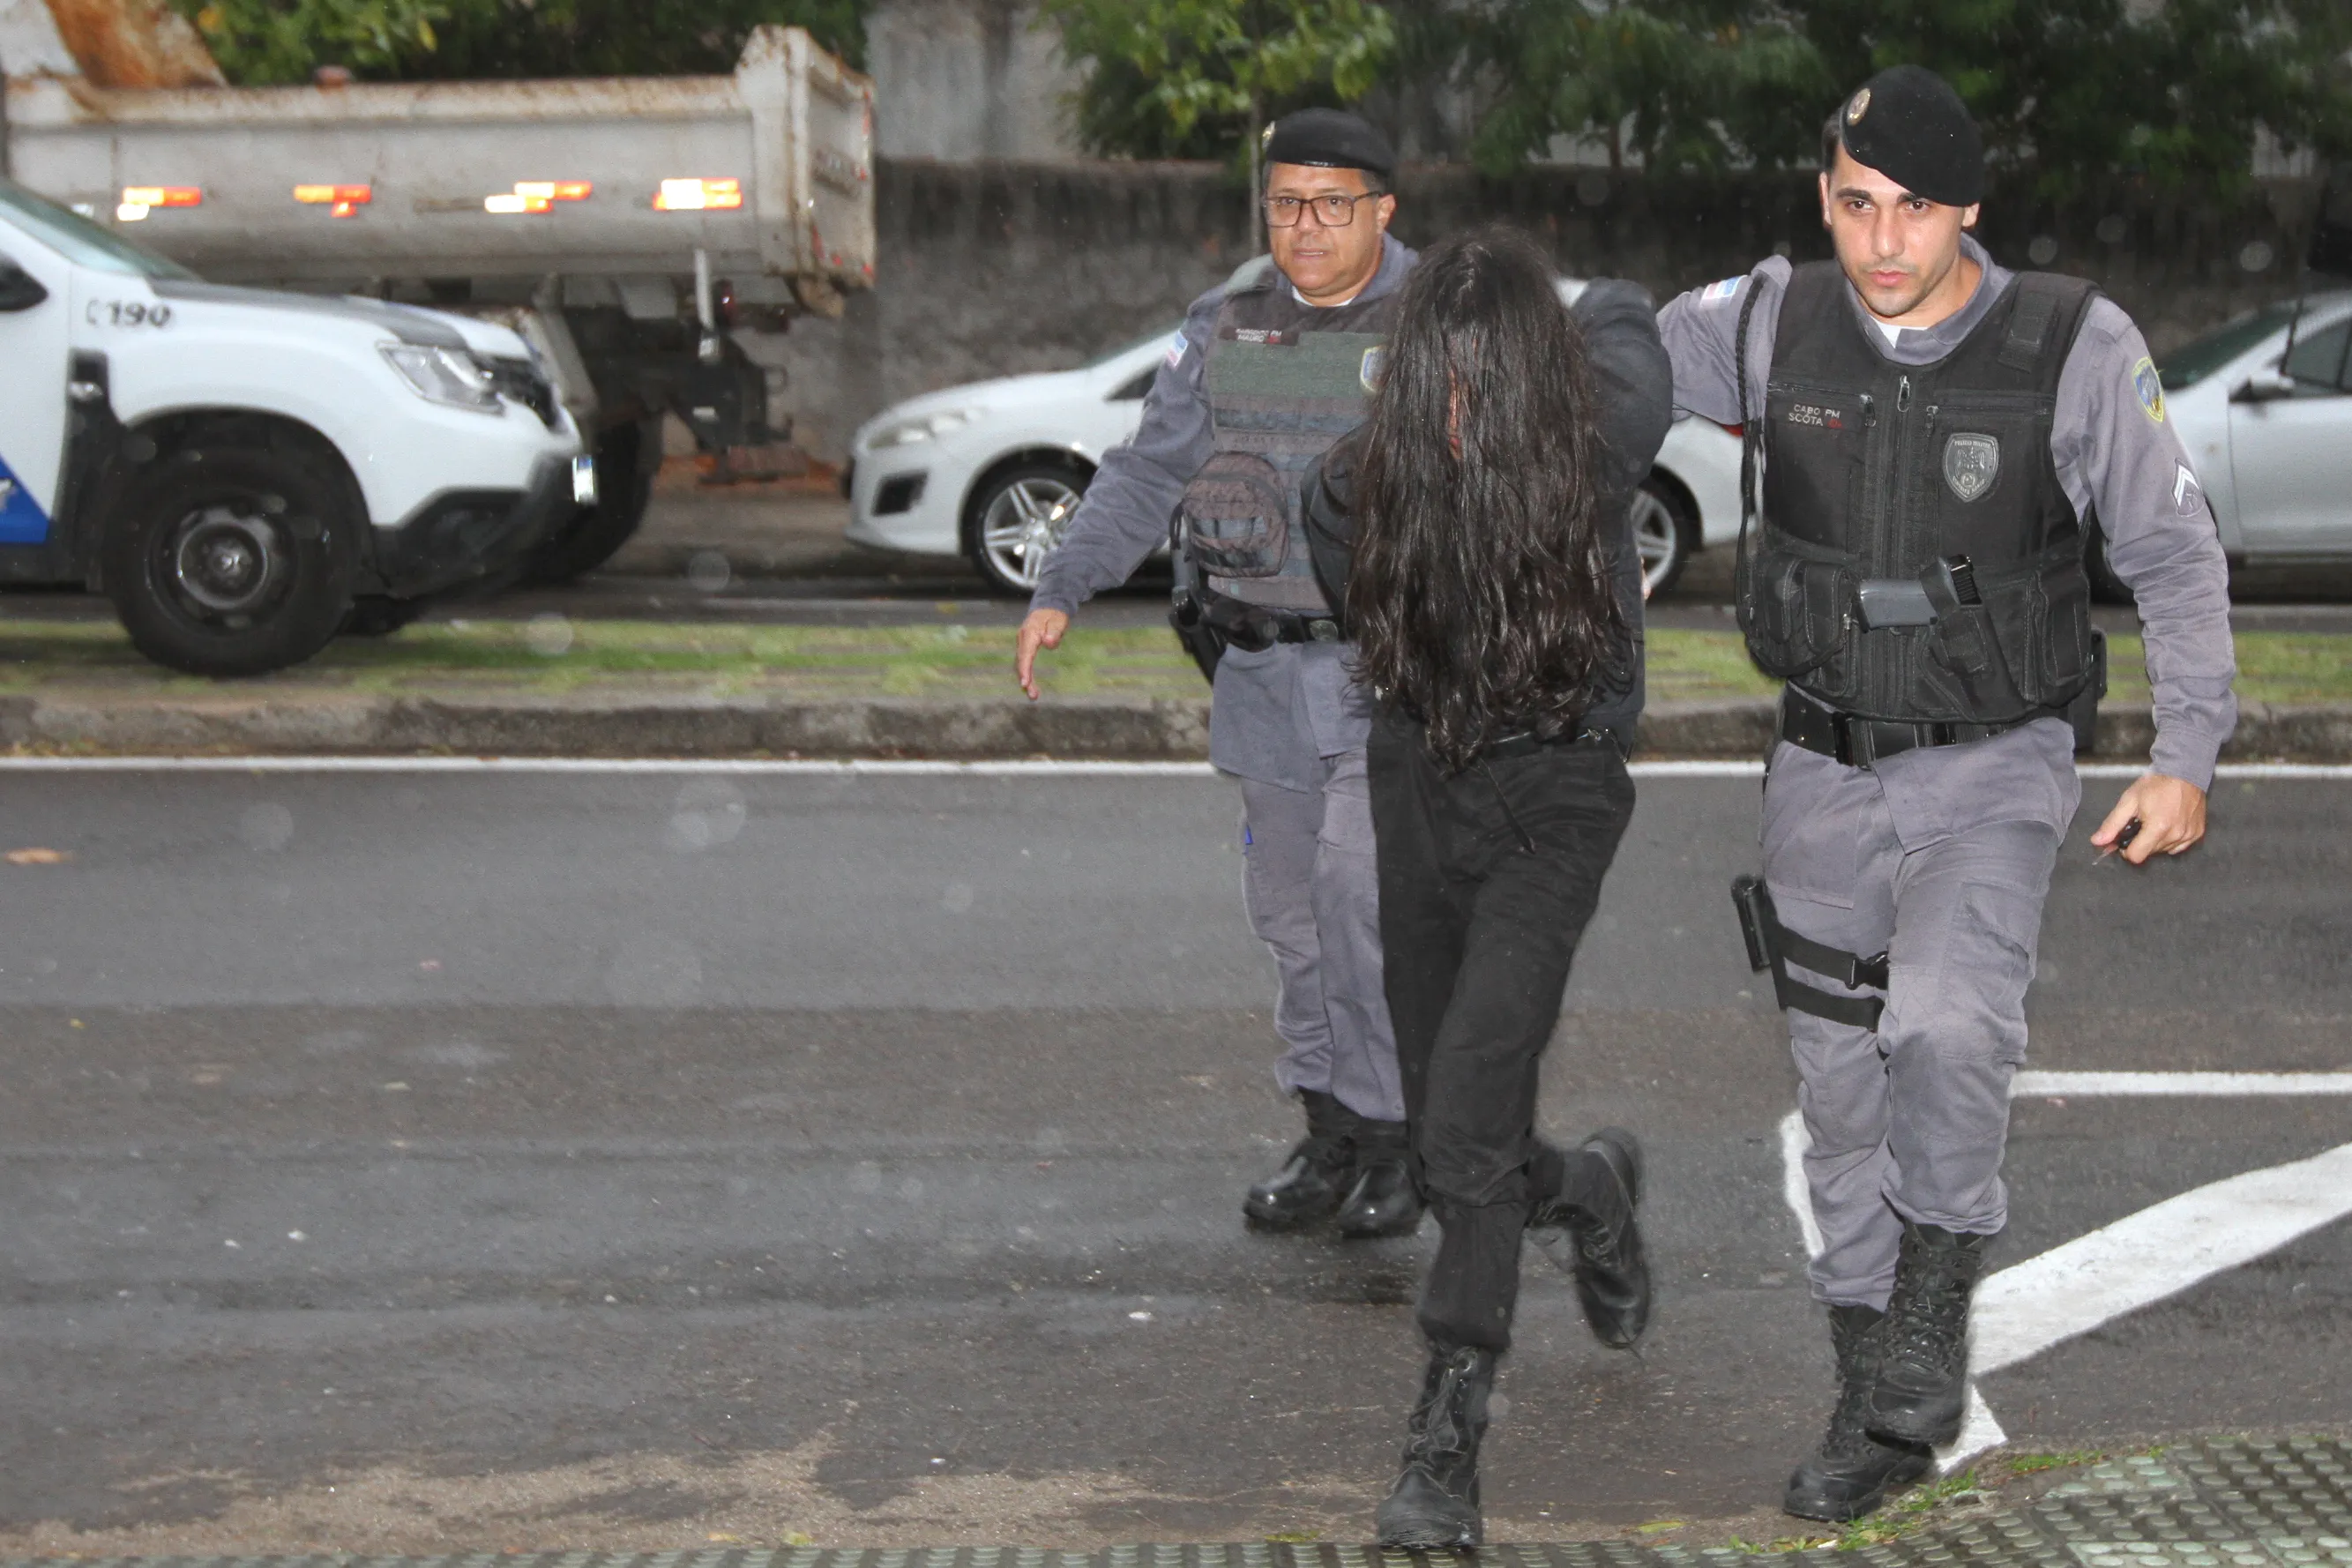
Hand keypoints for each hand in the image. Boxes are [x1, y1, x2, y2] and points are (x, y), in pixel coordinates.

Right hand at [1014, 608, 1068, 700]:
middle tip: (1033, 696)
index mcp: (1029, 633)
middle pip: (1021, 662)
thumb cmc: (1055, 615)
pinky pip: (1024, 663)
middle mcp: (1023, 640)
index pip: (1025, 654)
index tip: (1025, 683)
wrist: (1049, 607)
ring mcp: (1023, 644)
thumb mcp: (1058, 621)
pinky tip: (1032, 686)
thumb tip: (1049, 643)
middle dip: (1026, 680)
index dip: (1025, 670)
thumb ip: (1054, 632)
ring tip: (1034, 696)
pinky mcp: (1026, 648)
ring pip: (1021, 664)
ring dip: (1026, 680)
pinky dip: (1027, 675)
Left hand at [2091, 771, 2207, 864]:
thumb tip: (2097, 842)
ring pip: (2163, 851)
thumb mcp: (2128, 801)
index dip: (2126, 849)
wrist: (2184, 772)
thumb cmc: (2156, 784)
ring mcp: (2189, 836)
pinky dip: (2170, 840)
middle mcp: (2175, 835)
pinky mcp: (2197, 834)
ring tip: (2156, 820)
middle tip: (2141, 823)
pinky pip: (2178, 847)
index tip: (2125, 838)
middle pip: (2149, 853)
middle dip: (2140, 842)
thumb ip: (2112, 824)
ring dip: (2155, 841)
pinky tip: (2168, 824)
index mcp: (2157, 828)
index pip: (2136, 856)